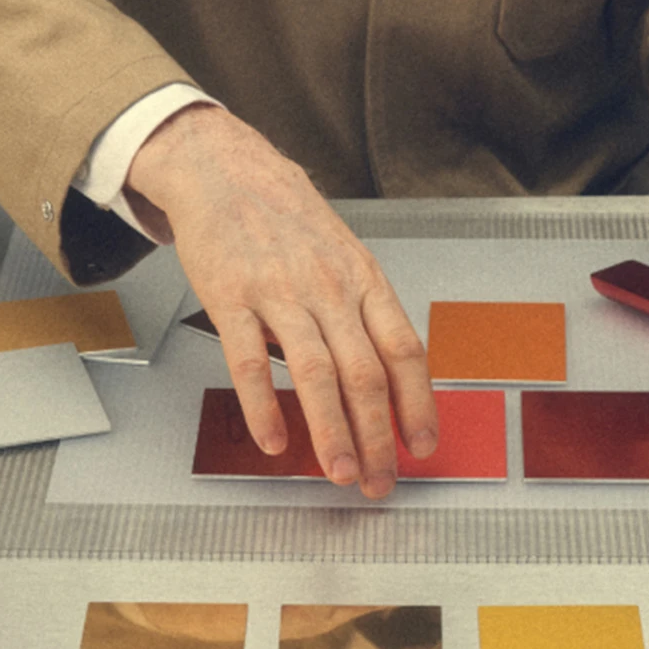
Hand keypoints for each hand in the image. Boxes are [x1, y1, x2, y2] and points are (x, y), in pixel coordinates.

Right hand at [124, 105, 436, 498]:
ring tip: (339, 471)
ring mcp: (279, 292)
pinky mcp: (230, 298)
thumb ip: (363, 310)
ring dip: (331, 431)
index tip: (423, 445)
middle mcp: (328, 286)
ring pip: (315, 374)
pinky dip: (264, 408)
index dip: (419, 402)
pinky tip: (273, 439)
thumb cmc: (286, 217)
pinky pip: (249, 362)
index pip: (404, 349)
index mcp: (363, 277)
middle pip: (365, 372)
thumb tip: (391, 376)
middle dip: (377, 436)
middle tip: (380, 479)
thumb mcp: (342, 254)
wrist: (224, 168)